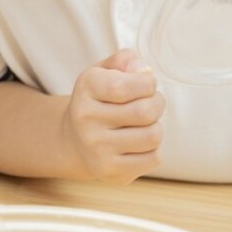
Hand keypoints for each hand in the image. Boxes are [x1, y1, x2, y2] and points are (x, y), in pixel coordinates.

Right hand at [61, 48, 164, 183]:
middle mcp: (86, 119)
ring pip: (153, 136)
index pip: (126, 86)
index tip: (147, 83)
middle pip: (145, 111)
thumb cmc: (99, 100)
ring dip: (156, 128)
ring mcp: (97, 148)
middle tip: (151, 103)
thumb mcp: (105, 71)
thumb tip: (144, 71)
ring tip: (144, 124)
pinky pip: (153, 158)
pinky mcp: (110, 171)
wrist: (74, 140)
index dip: (148, 83)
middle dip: (157, 104)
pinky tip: (138, 144)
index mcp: (86, 88)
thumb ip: (126, 60)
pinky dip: (153, 150)